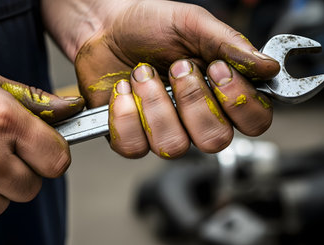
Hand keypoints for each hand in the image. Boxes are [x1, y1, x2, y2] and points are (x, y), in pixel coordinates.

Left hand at [71, 0, 279, 157]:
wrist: (104, 27)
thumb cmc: (148, 25)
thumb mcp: (192, 24)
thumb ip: (228, 44)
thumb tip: (269, 66)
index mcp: (219, 90)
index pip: (254, 121)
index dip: (239, 103)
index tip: (217, 70)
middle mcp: (195, 116)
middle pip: (214, 141)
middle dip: (193, 101)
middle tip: (177, 68)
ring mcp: (163, 129)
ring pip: (173, 146)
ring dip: (155, 105)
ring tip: (142, 73)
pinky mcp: (132, 136)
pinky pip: (134, 147)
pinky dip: (125, 115)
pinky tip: (122, 90)